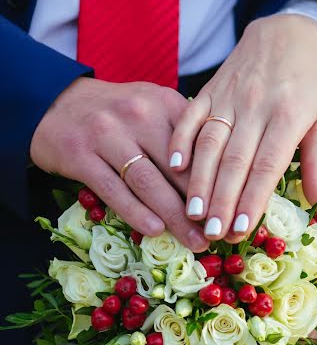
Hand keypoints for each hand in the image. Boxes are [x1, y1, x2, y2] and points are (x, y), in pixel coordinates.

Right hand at [30, 77, 208, 251]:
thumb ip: (182, 132)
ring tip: (194, 242)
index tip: (233, 211)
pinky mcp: (79, 154)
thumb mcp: (151, 107)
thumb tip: (220, 177)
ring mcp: (106, 134)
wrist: (55, 102)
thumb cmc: (114, 113)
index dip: (218, 182)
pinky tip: (155, 230)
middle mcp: (137, 114)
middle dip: (202, 205)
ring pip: (148, 181)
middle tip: (220, 234)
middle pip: (177, 168)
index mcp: (163, 103)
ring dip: (174, 216)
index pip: (199, 146)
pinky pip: (113, 189)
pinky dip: (135, 212)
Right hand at [168, 14, 316, 241]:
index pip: (267, 165)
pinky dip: (180, 140)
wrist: (286, 33)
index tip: (239, 229)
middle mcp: (256, 106)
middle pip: (235, 160)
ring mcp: (229, 96)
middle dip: (222, 200)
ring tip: (192, 212)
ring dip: (199, 180)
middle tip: (212, 233)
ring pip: (209, 142)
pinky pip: (190, 115)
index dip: (252, 198)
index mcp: (288, 115)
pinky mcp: (209, 89)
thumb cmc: (308, 83)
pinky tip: (174, 167)